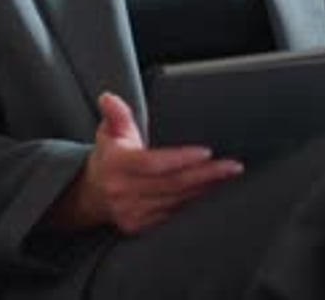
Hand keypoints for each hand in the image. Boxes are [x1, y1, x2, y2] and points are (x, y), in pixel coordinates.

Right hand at [67, 92, 243, 233]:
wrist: (93, 193)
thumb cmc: (108, 156)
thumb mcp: (110, 131)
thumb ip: (116, 113)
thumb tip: (109, 97)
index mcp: (117, 164)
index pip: (154, 163)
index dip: (181, 159)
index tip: (206, 152)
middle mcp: (123, 191)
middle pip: (172, 184)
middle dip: (206, 174)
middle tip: (232, 166)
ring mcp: (132, 213)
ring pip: (177, 201)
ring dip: (205, 189)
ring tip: (228, 177)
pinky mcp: (140, 226)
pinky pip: (174, 215)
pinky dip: (195, 203)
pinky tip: (212, 193)